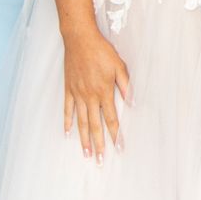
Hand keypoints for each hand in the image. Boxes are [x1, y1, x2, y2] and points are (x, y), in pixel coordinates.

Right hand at [63, 30, 130, 159]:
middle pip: (94, 125)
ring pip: (81, 121)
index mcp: (104, 92)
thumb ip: (126, 85)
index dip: (115, 135)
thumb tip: (133, 103)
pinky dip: (68, 122)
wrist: (79, 38)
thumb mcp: (119, 65)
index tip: (119, 148)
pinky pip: (67, 109)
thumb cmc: (101, 51)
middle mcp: (89, 96)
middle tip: (100, 161)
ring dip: (83, 139)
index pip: (111, 119)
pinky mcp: (68, 89)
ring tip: (86, 154)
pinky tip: (68, 133)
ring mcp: (77, 94)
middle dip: (98, 144)